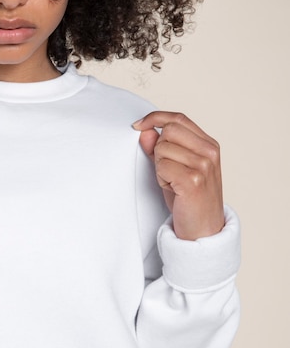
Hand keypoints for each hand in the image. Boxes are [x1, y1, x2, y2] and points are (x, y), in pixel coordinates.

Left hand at [134, 111, 223, 240]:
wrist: (202, 230)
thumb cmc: (188, 200)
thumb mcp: (173, 169)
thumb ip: (159, 148)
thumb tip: (144, 130)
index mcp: (208, 145)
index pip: (178, 118)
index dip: (155, 118)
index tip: (137, 125)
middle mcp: (210, 152)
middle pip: (168, 130)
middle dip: (158, 149)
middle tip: (165, 170)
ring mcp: (204, 165)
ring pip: (162, 148)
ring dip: (159, 166)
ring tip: (171, 182)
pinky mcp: (194, 180)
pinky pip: (162, 166)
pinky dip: (161, 177)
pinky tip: (172, 189)